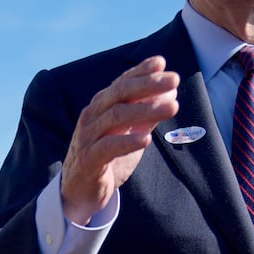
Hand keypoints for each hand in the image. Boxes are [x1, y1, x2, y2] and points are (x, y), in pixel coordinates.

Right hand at [60, 57, 179, 224]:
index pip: (122, 83)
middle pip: (120, 93)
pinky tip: (146, 140)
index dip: (141, 71)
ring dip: (146, 110)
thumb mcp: (129, 132)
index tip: (162, 63)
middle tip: (174, 80)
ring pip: (116, 117)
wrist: (79, 191)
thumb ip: (146, 115)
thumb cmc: (106, 158)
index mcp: (101, 106)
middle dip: (148, 84)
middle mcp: (92, 116)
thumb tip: (171, 93)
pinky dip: (127, 141)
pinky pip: (108, 147)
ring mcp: (88, 137)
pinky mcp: (88, 160)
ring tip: (173, 107)